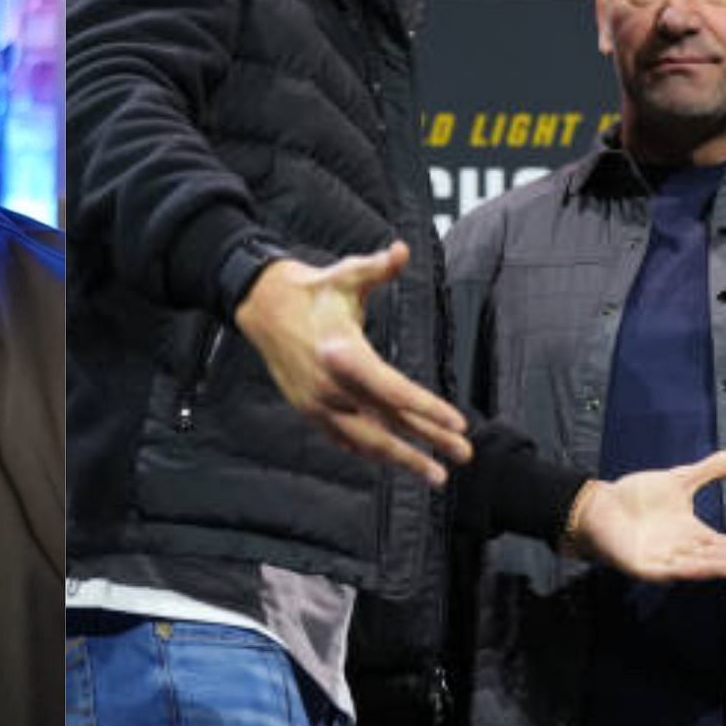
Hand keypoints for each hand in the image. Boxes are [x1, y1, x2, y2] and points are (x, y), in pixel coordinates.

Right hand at [234, 240, 471, 485]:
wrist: (263, 307)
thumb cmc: (313, 291)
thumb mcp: (345, 274)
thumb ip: (378, 267)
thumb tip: (401, 250)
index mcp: (342, 354)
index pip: (394, 392)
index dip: (428, 410)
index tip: (458, 424)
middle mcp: (329, 386)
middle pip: (387, 425)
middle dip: (428, 444)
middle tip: (462, 456)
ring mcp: (317, 404)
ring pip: (367, 442)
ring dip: (403, 459)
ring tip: (435, 474)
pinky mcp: (309, 411)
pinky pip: (345, 440)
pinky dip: (372, 451)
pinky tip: (393, 460)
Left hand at [570, 448, 725, 581]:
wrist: (600, 507)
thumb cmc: (637, 499)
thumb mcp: (681, 480)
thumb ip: (711, 470)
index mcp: (694, 534)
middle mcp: (684, 551)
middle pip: (719, 557)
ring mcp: (665, 561)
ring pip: (697, 566)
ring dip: (719, 567)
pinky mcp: (645, 566)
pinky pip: (667, 570)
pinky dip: (684, 569)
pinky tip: (699, 568)